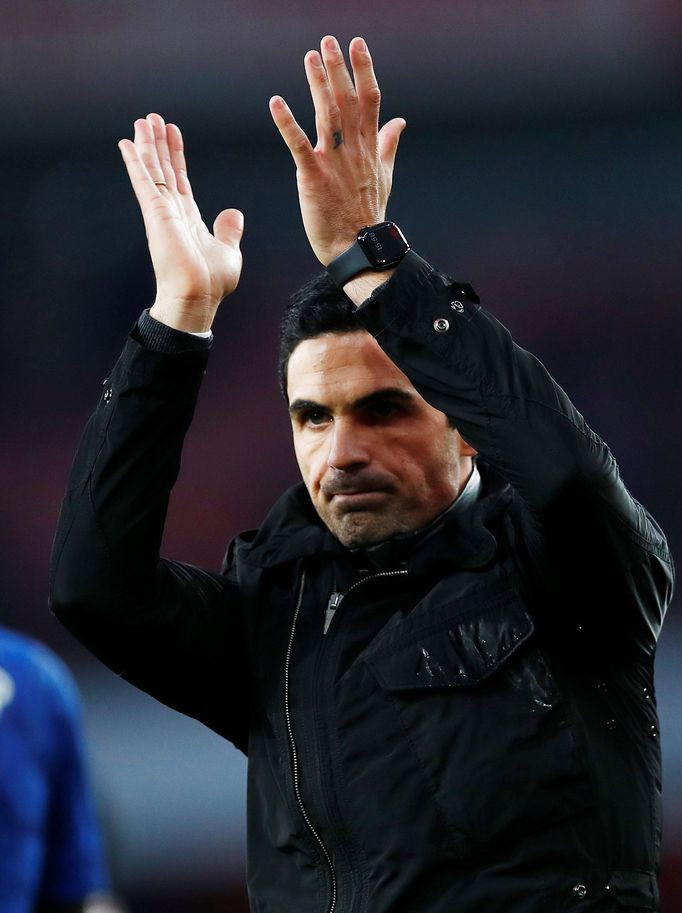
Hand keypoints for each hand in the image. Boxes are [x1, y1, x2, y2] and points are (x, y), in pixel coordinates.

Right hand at [118, 114, 243, 332]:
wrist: (199, 297)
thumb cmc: (212, 283)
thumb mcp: (228, 251)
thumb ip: (229, 231)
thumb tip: (233, 213)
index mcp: (188, 219)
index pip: (181, 180)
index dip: (176, 156)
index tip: (173, 134)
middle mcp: (173, 212)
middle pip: (164, 170)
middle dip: (158, 144)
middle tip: (153, 118)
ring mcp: (162, 212)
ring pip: (152, 170)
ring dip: (146, 145)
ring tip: (143, 121)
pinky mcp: (155, 213)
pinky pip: (143, 181)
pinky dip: (134, 162)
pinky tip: (126, 143)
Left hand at [269, 36, 405, 266]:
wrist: (357, 248)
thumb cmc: (368, 214)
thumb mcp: (384, 175)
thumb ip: (388, 144)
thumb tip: (400, 120)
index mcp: (369, 147)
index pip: (369, 100)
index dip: (363, 70)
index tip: (357, 44)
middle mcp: (354, 150)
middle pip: (348, 101)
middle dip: (339, 69)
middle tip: (329, 40)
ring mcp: (334, 162)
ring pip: (327, 115)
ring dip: (318, 84)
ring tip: (310, 57)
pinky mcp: (313, 177)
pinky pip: (299, 145)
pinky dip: (287, 123)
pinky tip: (276, 102)